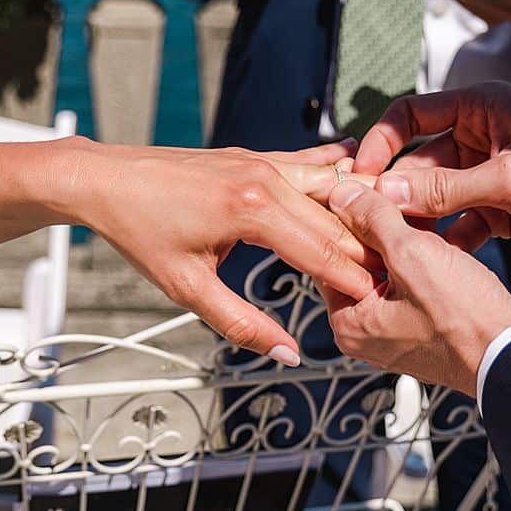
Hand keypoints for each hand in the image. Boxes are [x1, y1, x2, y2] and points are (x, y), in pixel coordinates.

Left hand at [74, 140, 378, 363]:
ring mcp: (261, 162)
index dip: (356, 279)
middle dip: (370, 249)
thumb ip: (241, 323)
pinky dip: (334, 170)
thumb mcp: (187, 287)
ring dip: (359, 208)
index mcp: (252, 210)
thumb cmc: (140, 230)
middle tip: (405, 275)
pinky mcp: (253, 157)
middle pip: (335, 219)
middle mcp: (265, 178)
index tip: (386, 300)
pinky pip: (305, 163)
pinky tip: (357, 163)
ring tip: (395, 229)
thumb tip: (286, 353)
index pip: (323, 250)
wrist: (105, 179)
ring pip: (328, 186)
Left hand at [319, 182, 510, 395]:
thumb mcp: (412, 255)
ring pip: (390, 270)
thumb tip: (344, 196)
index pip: (328, 258)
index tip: (353, 191)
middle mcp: (368, 334)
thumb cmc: (465, 321)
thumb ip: (373, 220)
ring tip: (417, 211)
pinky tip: (437, 235)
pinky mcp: (425, 328)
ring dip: (404, 239)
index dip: (342, 219)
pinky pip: (413, 284)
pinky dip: (422, 259)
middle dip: (376, 228)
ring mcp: (397, 333)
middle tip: (388, 195)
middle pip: (359, 263)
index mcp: (349, 324)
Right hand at [352, 82, 510, 256]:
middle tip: (371, 221)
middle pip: (416, 160)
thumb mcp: (509, 181)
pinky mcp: (495, 206)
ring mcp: (485, 172)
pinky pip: (456, 220)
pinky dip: (445, 237)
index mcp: (480, 107)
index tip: (360, 175)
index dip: (381, 142)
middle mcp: (478, 135)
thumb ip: (447, 188)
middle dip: (396, 190)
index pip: (411, 113)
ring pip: (433, 194)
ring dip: (417, 218)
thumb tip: (389, 193)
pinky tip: (435, 256)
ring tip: (397, 243)